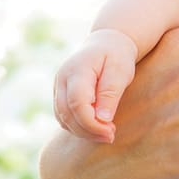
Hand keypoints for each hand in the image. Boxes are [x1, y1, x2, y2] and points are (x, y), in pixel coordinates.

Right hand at [53, 28, 138, 142]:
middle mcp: (62, 78)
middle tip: (110, 136)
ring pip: (63, 118)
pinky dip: (78, 126)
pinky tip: (97, 128)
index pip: (77, 103)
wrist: (107, 42)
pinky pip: (64, 117)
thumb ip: (110, 93)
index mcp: (77, 69)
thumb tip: (103, 119)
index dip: (91, 123)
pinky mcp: (60, 95)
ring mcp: (58, 87)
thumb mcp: (121, 70)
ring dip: (83, 131)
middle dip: (88, 130)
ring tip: (107, 133)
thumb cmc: (117, 55)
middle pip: (67, 114)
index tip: (110, 132)